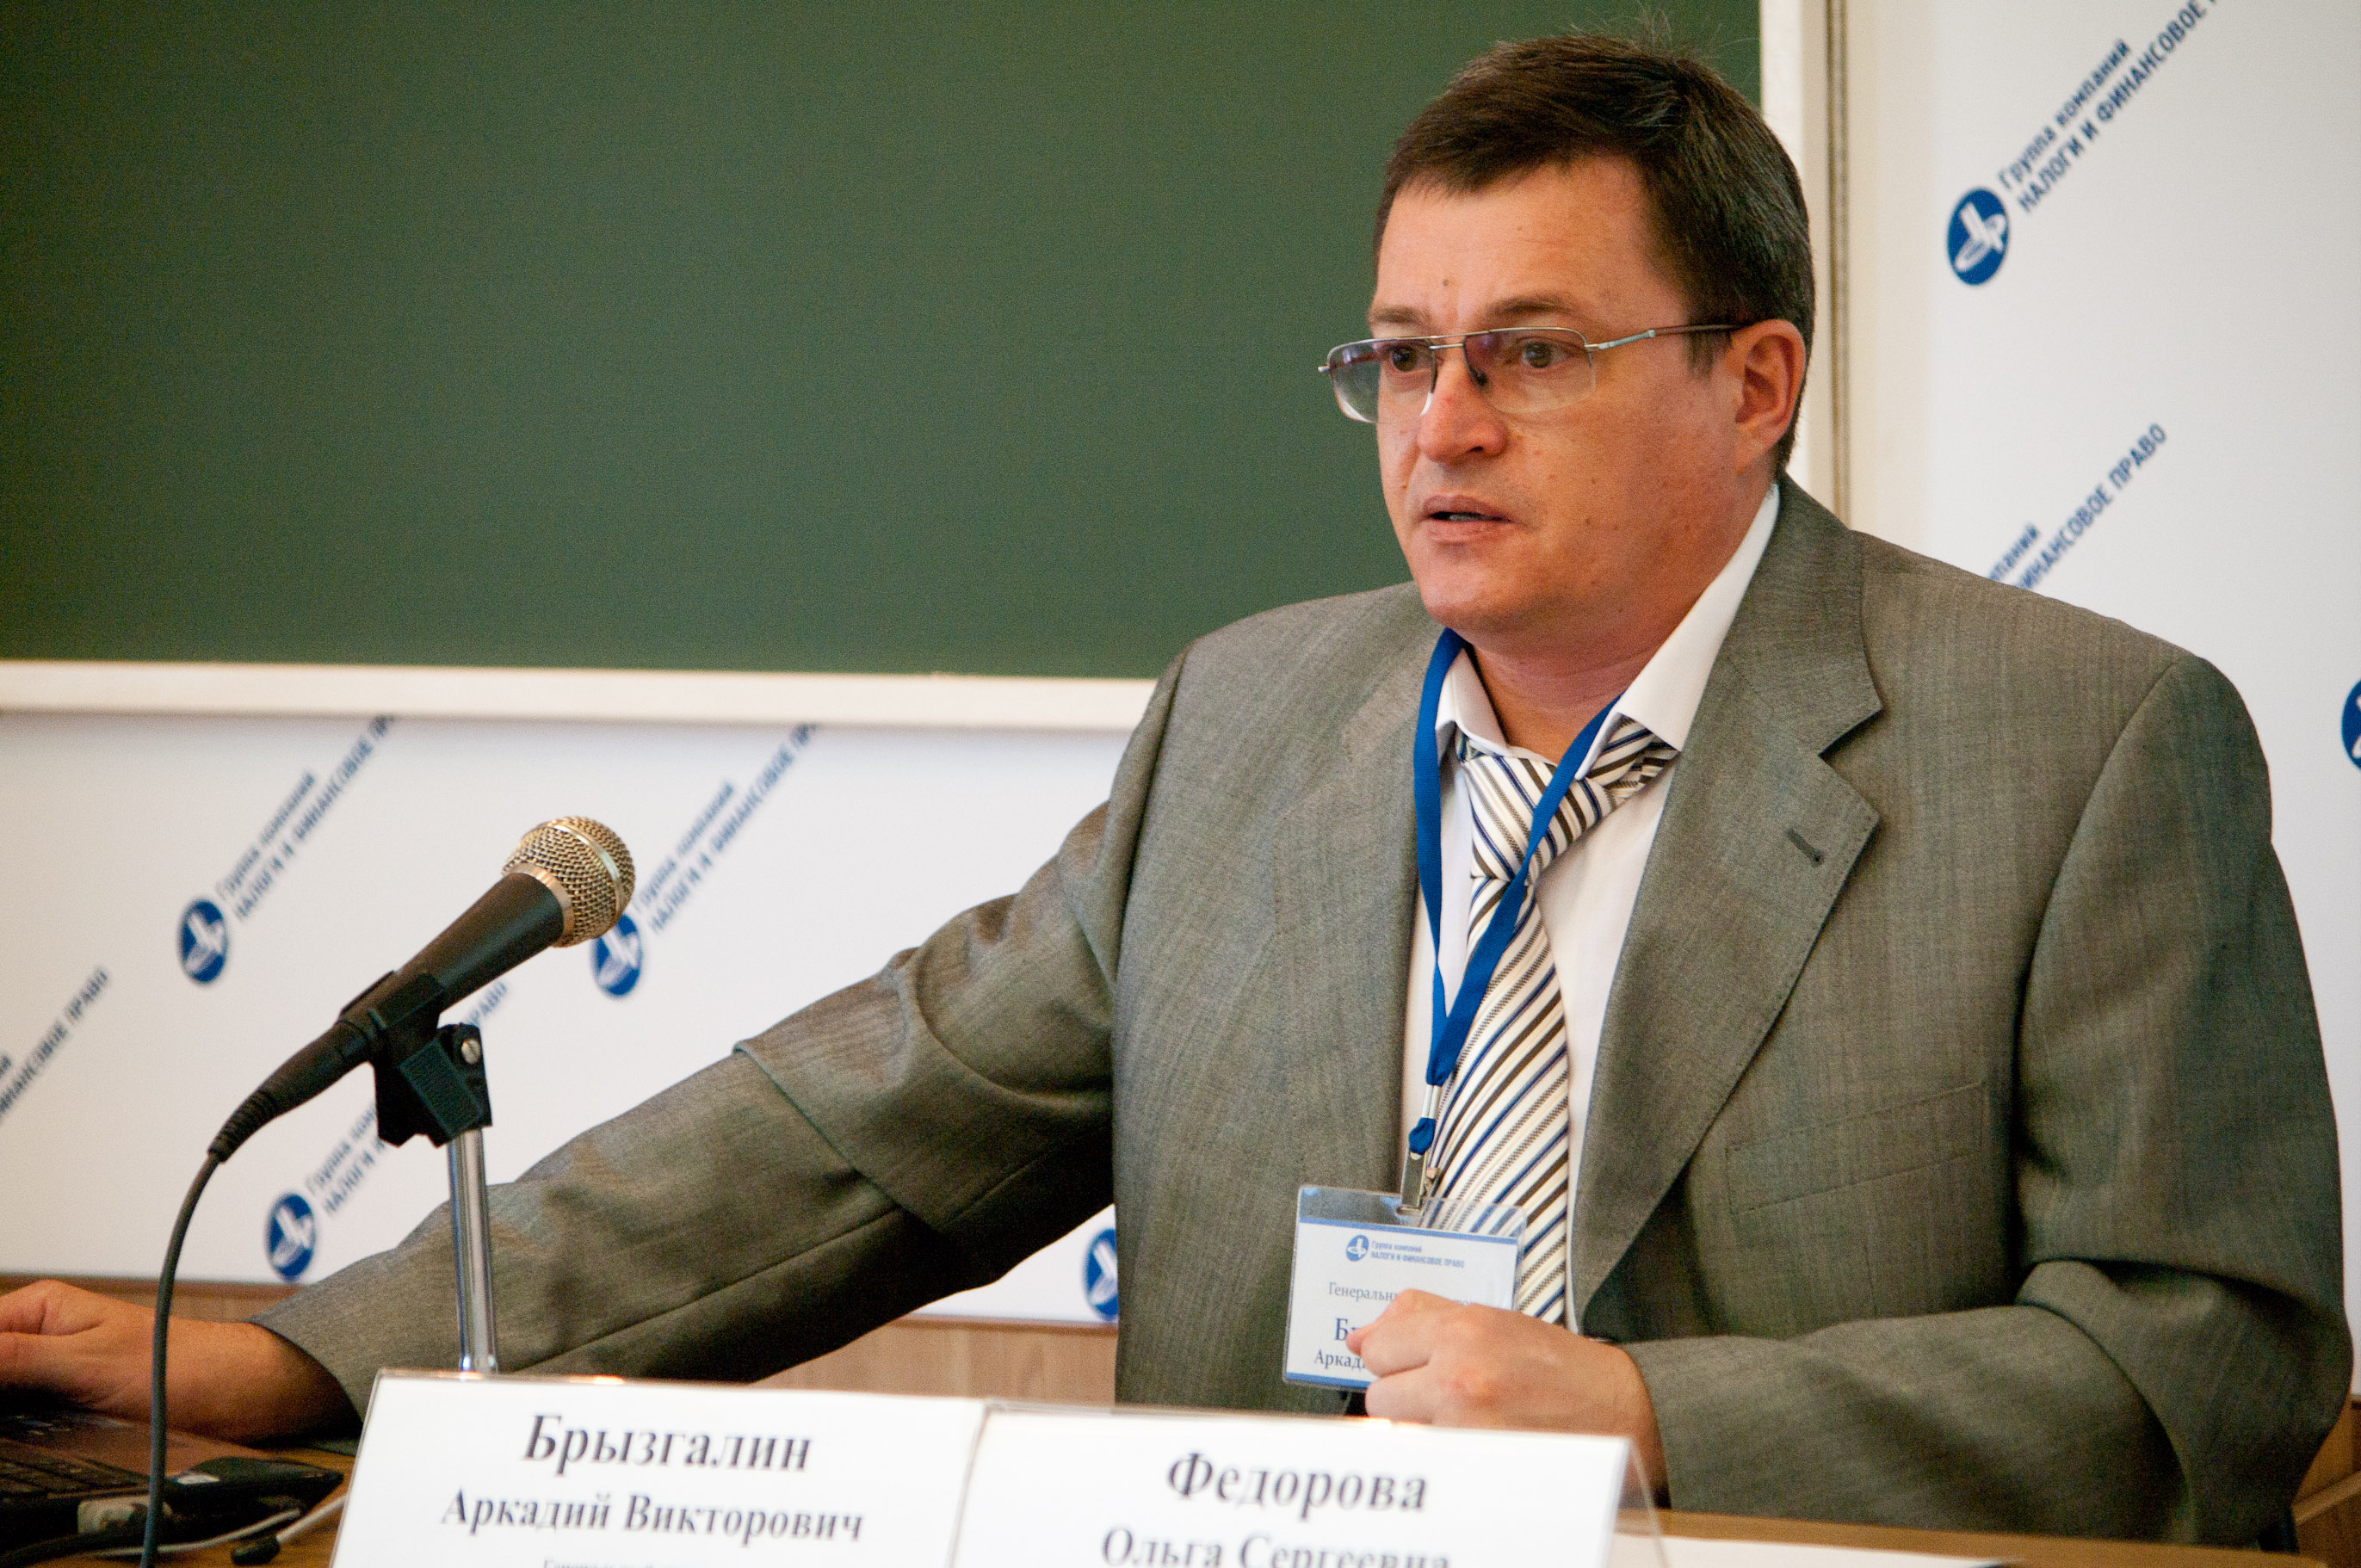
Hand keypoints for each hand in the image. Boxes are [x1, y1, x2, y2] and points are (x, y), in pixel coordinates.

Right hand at [0, 1279, 352, 1442]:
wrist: (235, 1393)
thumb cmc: (179, 1366)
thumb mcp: (84, 1362)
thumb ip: (15, 1359)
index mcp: (42, 1306)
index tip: (1, 1393)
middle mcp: (43, 1333)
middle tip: (14, 1415)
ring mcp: (53, 1367)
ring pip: (4, 1389)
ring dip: (8, 1411)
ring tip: (20, 1424)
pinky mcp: (67, 1398)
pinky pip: (19, 1411)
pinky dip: (14, 1425)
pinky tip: (19, 1436)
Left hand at [1346, 1290, 1664, 1494]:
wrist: (1619, 1408)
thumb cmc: (1558, 1365)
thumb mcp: (1490, 1319)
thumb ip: (1420, 1316)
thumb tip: (1360, 1335)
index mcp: (1462, 1329)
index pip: (1377, 1348)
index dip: (1395, 1359)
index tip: (1414, 1364)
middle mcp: (1458, 1374)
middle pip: (1378, 1394)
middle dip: (1405, 1396)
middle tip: (1445, 1393)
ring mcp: (1464, 1423)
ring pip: (1396, 1431)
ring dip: (1419, 1427)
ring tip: (1461, 1417)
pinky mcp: (1475, 1462)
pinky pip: (1426, 1458)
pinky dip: (1441, 1453)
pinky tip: (1474, 1439)